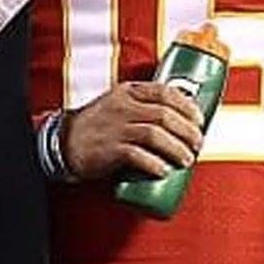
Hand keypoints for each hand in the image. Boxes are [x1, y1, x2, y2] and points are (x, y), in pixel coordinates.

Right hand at [61, 81, 203, 182]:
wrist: (64, 142)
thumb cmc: (98, 126)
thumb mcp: (119, 104)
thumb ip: (143, 106)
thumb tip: (181, 120)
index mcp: (128, 92)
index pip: (164, 92)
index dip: (187, 106)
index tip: (199, 120)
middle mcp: (123, 107)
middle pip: (165, 115)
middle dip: (188, 131)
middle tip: (198, 145)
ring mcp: (116, 128)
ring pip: (155, 135)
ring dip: (176, 149)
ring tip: (187, 160)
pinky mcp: (110, 150)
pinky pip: (138, 156)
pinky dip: (155, 164)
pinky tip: (164, 171)